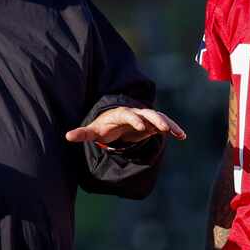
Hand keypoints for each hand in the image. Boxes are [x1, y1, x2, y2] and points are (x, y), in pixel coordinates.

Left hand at [65, 107, 186, 144]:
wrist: (116, 122)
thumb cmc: (105, 126)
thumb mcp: (94, 130)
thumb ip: (83, 133)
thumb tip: (67, 136)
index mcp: (120, 114)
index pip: (127, 114)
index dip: (134, 119)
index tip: (140, 127)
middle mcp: (135, 113)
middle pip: (146, 113)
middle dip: (154, 119)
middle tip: (163, 128)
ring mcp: (145, 117)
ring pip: (158, 118)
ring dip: (167, 124)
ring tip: (177, 133)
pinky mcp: (153, 124)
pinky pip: (165, 124)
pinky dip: (173, 128)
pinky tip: (182, 136)